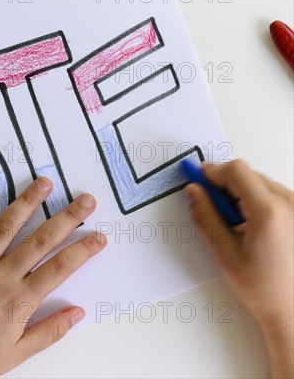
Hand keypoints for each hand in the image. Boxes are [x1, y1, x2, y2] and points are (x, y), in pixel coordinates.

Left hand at [0, 174, 106, 377]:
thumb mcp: (16, 354)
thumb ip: (49, 331)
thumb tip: (78, 312)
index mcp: (19, 301)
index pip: (60, 269)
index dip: (83, 250)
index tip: (99, 236)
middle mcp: (0, 277)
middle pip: (41, 241)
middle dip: (67, 218)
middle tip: (86, 200)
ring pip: (5, 227)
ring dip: (27, 202)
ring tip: (44, 183)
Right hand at [185, 160, 293, 377]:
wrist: (293, 308)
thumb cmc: (264, 287)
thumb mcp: (224, 252)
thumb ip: (206, 216)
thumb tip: (194, 192)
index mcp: (270, 211)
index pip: (236, 171)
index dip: (212, 172)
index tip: (196, 178)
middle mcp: (290, 204)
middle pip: (248, 175)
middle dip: (225, 185)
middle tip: (211, 206)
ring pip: (260, 183)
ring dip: (241, 194)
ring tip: (235, 224)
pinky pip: (273, 194)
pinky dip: (256, 202)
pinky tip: (250, 226)